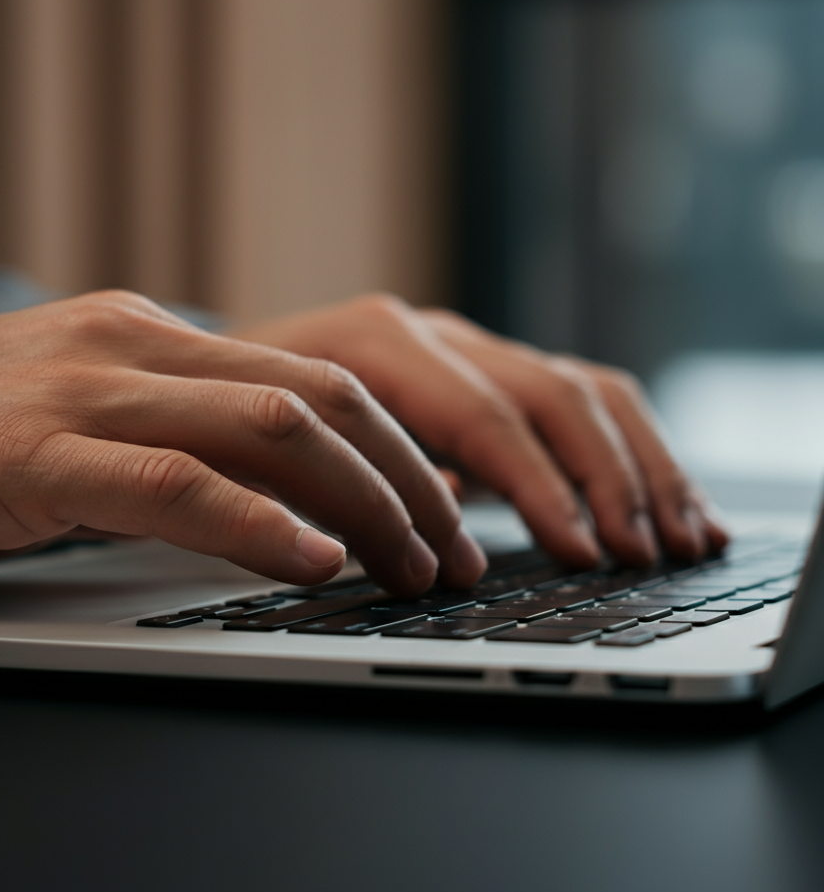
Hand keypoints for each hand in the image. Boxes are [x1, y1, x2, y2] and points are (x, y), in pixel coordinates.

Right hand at [0, 291, 484, 598]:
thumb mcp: (81, 426)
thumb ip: (171, 439)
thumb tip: (270, 495)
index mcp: (151, 338)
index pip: (314, 379)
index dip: (399, 449)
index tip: (441, 513)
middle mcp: (133, 346)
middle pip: (322, 398)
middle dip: (409, 478)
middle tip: (453, 551)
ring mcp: (85, 390)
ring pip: (272, 428)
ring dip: (363, 503)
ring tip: (412, 565)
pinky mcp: (31, 451)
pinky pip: (174, 481)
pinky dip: (257, 521)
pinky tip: (313, 562)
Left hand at [233, 294, 727, 567]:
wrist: (209, 375)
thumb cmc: (231, 420)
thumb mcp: (267, 455)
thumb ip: (347, 483)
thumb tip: (439, 521)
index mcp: (377, 343)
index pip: (483, 415)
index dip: (539, 487)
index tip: (579, 551)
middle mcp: (430, 335)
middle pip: (550, 393)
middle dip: (606, 479)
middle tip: (643, 555)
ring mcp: (458, 349)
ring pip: (577, 389)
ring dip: (637, 464)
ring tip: (682, 534)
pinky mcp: (476, 375)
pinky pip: (569, 397)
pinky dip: (621, 449)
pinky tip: (658, 499)